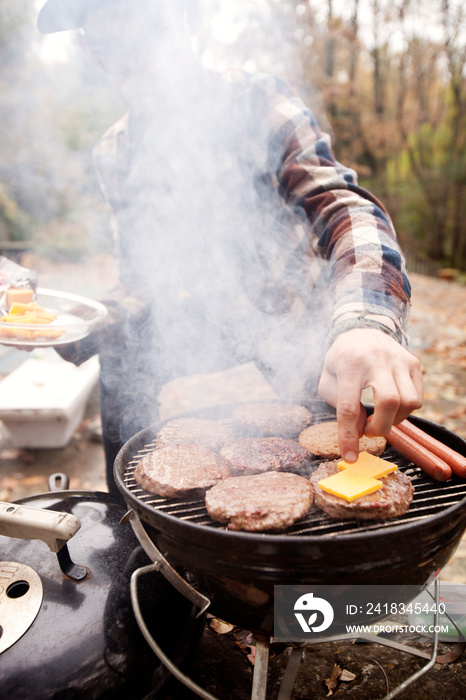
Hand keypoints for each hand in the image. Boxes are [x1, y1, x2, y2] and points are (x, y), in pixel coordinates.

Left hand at [318, 328, 422, 461]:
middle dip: (379, 427)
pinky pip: (417, 397)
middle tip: (368, 430)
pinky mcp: (413, 363)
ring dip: (394, 420)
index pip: (349, 406)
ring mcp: (399, 360)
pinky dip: (404, 411)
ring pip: (409, 401)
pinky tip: (390, 407)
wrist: (362, 329)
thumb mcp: (328, 379)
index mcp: (349, 364)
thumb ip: (338, 405)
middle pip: (388, 402)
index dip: (348, 436)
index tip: (350, 457)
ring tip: (380, 417)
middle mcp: (377, 360)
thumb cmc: (341, 359)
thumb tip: (359, 430)